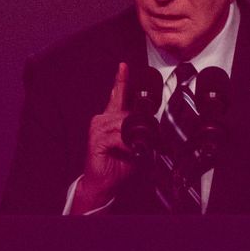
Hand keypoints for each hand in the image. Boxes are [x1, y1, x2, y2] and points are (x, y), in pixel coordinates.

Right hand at [74, 63, 135, 211]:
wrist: (104, 184)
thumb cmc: (118, 165)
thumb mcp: (136, 147)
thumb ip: (141, 134)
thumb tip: (152, 128)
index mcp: (112, 119)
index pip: (118, 95)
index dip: (121, 80)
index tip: (124, 66)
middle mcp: (103, 120)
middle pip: (128, 113)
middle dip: (139, 129)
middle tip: (141, 144)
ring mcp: (98, 128)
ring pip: (124, 124)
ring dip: (133, 140)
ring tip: (132, 152)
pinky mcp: (96, 138)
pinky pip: (118, 137)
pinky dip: (127, 146)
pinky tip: (126, 153)